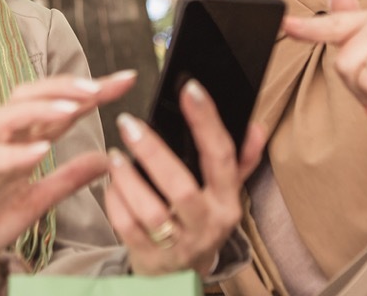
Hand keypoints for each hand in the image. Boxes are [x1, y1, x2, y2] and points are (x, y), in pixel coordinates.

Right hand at [0, 70, 138, 284]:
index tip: (126, 79)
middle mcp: (7, 139)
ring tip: (74, 107)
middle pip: (32, 95)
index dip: (93, 92)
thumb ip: (71, 178)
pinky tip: (42, 150)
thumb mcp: (40, 199)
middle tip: (100, 86)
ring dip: (42, 108)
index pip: (62, 107)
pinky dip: (18, 153)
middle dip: (66, 86)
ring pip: (10, 115)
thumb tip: (107, 160)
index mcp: (26, 141)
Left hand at [104, 80, 265, 276]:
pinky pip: (128, 228)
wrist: (181, 276)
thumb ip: (240, 159)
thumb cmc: (200, 222)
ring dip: (129, 178)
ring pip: (152, 210)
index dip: (207, 121)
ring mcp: (178, 244)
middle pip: (182, 187)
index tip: (190, 89)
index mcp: (227, 202)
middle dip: (153, 152)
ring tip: (114, 155)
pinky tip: (110, 183)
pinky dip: (116, 202)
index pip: (221, 156)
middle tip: (129, 123)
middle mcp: (206, 224)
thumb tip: (256, 126)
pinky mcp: (150, 258)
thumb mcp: (224, 193)